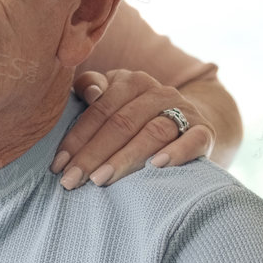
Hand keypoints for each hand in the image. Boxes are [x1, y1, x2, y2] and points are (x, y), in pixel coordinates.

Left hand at [54, 68, 215, 187]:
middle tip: (71, 181)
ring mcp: (183, 110)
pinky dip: (176, 152)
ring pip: (153, 132)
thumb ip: (92, 89)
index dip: (76, 138)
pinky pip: (192, 140)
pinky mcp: (204, 131)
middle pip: (122, 123)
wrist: (188, 125)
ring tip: (101, 180)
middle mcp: (159, 92)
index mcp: (132, 81)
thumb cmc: (135, 117)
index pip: (99, 110)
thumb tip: (90, 93)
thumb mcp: (111, 100)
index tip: (57, 166)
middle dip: (93, 154)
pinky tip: (156, 166)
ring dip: (125, 158)